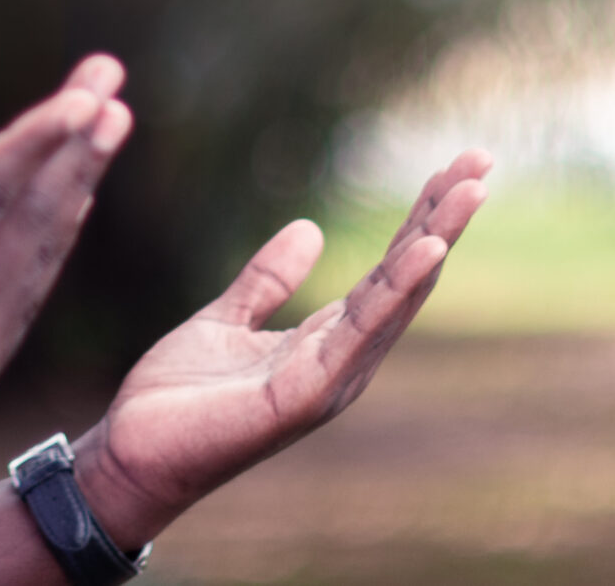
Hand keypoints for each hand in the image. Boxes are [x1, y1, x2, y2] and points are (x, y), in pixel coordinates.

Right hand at [0, 58, 134, 582]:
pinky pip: (24, 301)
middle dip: (78, 146)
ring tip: (107, 132)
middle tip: (113, 81)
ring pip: (37, 262)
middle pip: (31, 219)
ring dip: (74, 190)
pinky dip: (49, 247)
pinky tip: (62, 215)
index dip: (36, 139)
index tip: (83, 94)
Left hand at [69, 149, 491, 547]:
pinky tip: (427, 249)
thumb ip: (268, 280)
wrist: (133, 455)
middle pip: (406, 278)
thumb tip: (311, 227)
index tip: (454, 168)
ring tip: (471, 190)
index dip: (420, 218)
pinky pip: (359, 333)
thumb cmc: (177, 399)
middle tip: (481, 159)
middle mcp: (342, 360)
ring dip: (435, 240)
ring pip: (396, 298)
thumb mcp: (225, 319)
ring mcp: (331, 379)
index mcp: (326, 341)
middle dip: (443, 218)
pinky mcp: (305, 394)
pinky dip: (397, 290)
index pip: (387, 270)